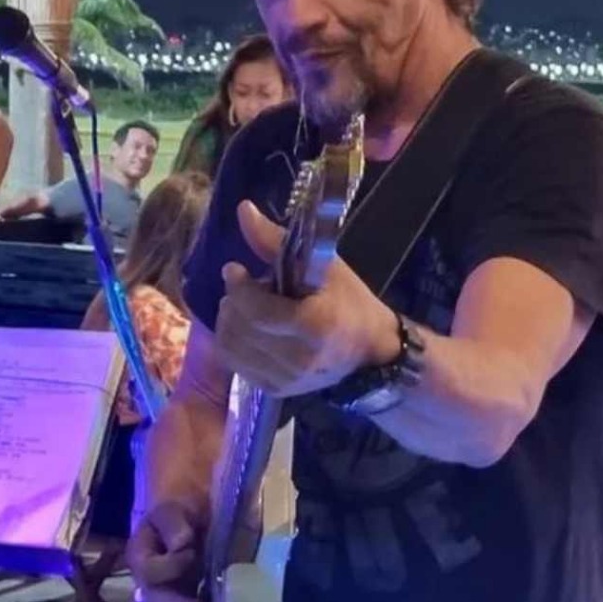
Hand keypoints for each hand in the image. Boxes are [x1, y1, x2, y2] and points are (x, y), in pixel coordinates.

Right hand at [126, 501, 207, 601]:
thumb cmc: (179, 511)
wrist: (191, 519)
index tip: (191, 553)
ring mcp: (165, 597)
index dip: (168, 565)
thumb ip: (172, 523)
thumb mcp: (173, 509)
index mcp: (140, 556)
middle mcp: (148, 583)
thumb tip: (181, 543)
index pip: (148, 570)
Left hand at [214, 201, 395, 397]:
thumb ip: (277, 241)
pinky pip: (236, 365)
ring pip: (231, 348)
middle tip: (243, 288)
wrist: (372, 352)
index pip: (256, 310)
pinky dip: (234, 343)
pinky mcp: (276, 391)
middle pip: (239, 328)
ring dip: (230, 322)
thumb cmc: (351, 302)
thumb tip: (243, 211)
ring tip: (245, 308)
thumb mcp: (324, 265)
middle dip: (234, 302)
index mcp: (314, 325)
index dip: (238, 287)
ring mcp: (286, 379)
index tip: (235, 269)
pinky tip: (248, 329)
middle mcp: (298, 358)